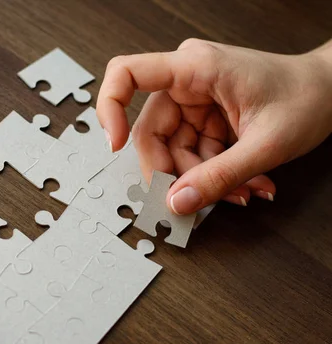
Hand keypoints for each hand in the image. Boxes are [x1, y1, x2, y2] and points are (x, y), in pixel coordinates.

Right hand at [97, 38, 331, 213]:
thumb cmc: (308, 96)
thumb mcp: (266, 144)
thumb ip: (219, 176)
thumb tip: (177, 202)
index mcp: (196, 67)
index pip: (127, 73)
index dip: (110, 107)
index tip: (116, 144)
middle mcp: (187, 79)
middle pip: (151, 130)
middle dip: (173, 171)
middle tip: (191, 199)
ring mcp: (194, 99)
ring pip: (172, 149)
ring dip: (201, 178)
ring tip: (241, 191)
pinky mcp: (203, 116)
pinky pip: (191, 152)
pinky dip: (212, 173)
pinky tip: (243, 183)